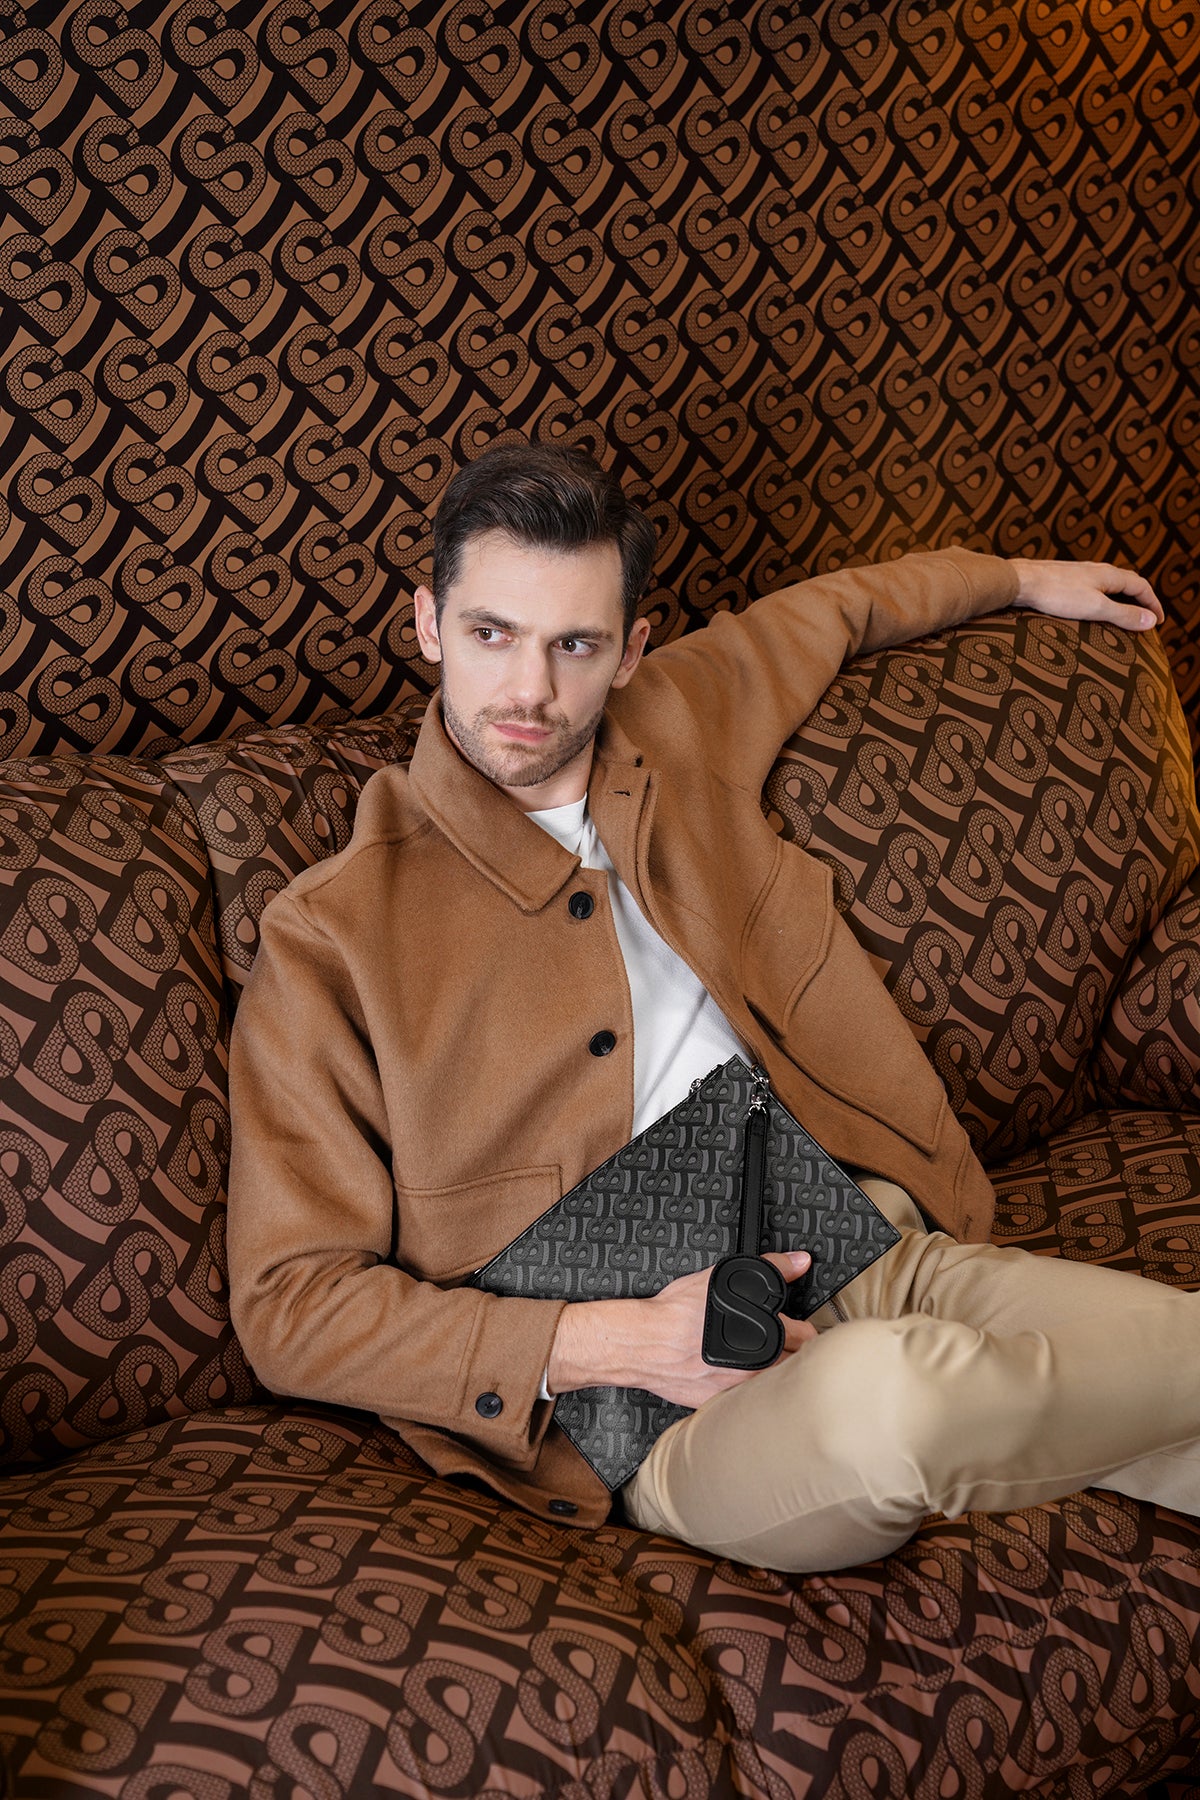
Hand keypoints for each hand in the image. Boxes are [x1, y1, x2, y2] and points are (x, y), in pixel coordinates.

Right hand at [547, 1249, 818, 1408]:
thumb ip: (768, 1268)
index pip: (805, 1337)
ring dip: (769, 1372)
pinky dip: (741, 1388)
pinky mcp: (719, 1403)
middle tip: (779, 1343)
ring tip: (752, 1358)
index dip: (802, 1329)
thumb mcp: (722, 1278)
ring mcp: (739, 1389)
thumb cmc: (675, 1313)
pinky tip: (729, 1374)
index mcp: (764, 1336)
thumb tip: (799, 1261)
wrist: (642, 1343)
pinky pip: (742, 1399)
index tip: (798, 1328)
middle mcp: (756, 1367)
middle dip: (791, 1352)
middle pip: (794, 1364)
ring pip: (771, 1384)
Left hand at [1009, 558, 1163, 632]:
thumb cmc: (1056, 594)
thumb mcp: (1095, 608)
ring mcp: (1080, 573)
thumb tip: (1151, 621)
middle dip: (1140, 599)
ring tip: (1123, 614)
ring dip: (1121, 598)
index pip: (1142, 586)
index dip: (1153, 604)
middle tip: (1145, 617)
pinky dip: (1103, 598)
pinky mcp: (1064, 578)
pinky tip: (1091, 608)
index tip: (1159, 621)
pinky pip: (1092, 587)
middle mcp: (1097, 569)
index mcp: (1109, 575)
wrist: (1020, 581)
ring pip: (1109, 584)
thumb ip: (1123, 615)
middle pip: (1128, 582)